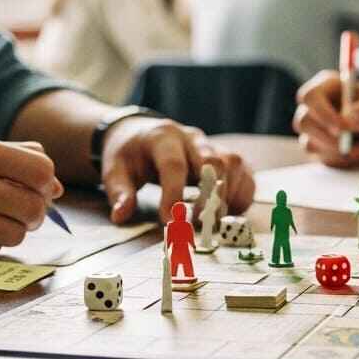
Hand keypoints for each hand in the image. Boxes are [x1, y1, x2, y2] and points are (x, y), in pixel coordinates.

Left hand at [100, 117, 253, 223]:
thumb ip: (120, 192)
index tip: (171, 223)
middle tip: (200, 225)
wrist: (142, 133)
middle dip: (210, 196)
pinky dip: (241, 193)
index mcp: (163, 138)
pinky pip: (244, 171)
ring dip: (229, 195)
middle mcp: (191, 138)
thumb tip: (120, 215)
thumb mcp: (115, 170)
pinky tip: (229, 212)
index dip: (174, 195)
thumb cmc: (130, 154)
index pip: (174, 165)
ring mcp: (211, 144)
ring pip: (233, 163)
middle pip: (212, 161)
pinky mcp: (223, 155)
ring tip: (215, 221)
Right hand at [294, 70, 358, 166]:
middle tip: (350, 146)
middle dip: (326, 137)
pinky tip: (358, 153)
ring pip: (309, 143)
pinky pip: (320, 158)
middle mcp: (314, 105)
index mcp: (325, 85)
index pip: (309, 96)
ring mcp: (312, 127)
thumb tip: (347, 121)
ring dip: (336, 150)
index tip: (343, 128)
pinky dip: (339, 159)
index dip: (322, 113)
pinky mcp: (317, 146)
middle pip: (303, 122)